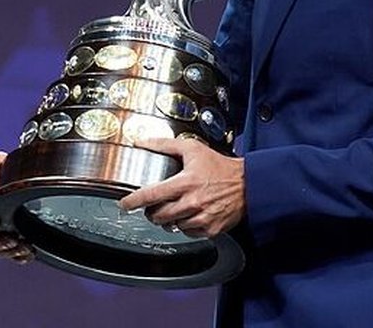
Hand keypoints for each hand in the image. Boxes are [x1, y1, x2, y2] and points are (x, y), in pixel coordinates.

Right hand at [0, 151, 33, 262]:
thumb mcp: (8, 170)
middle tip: (14, 241)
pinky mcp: (10, 244)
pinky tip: (30, 254)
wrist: (25, 187)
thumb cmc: (12, 178)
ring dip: (9, 253)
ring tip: (26, 246)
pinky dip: (19, 258)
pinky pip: (10, 257)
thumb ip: (3, 163)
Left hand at [117, 137, 245, 237]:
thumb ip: (165, 144)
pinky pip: (188, 232)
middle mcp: (192, 202)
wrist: (248, 184)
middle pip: (158, 215)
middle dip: (150, 212)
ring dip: (168, 219)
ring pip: (172, 226)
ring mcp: (201, 218)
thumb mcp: (192, 149)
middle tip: (153, 206)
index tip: (124, 204)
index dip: (133, 201)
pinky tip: (189, 214)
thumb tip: (142, 141)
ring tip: (173, 208)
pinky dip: (184, 225)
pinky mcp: (210, 229)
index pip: (151, 195)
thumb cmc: (220, 166)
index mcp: (185, 183)